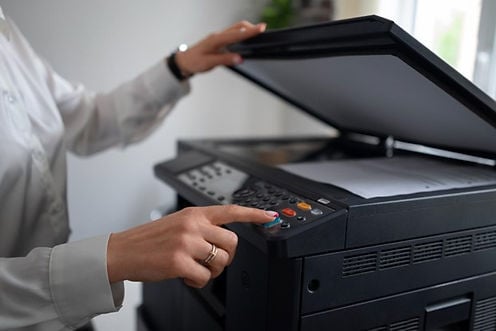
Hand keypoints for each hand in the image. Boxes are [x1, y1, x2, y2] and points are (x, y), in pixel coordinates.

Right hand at [107, 205, 276, 287]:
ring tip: (195, 267)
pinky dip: (198, 281)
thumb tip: (224, 238)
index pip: (231, 210)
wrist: (123, 250)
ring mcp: (186, 243)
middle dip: (227, 255)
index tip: (270, 217)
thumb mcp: (178, 222)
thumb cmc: (150, 239)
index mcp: (194, 213)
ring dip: (212, 269)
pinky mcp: (179, 262)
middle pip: (232, 241)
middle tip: (214, 260)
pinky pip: (205, 277)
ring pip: (220, 260)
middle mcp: (193, 225)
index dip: (254, 214)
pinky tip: (186, 276)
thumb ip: (201, 225)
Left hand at [174, 21, 265, 75]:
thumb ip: (225, 60)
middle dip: (251, 28)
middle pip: (238, 27)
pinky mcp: (219, 41)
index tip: (262, 28)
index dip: (250, 32)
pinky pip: (233, 35)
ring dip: (247, 30)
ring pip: (236, 30)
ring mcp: (219, 37)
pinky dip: (242, 35)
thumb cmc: (194, 61)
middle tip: (262, 30)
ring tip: (257, 34)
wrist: (184, 61)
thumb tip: (240, 58)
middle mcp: (218, 36)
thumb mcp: (209, 63)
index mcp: (216, 40)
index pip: (237, 34)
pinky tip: (246, 39)